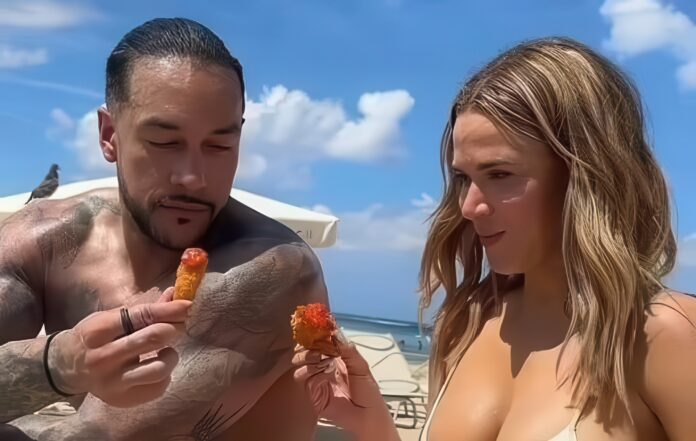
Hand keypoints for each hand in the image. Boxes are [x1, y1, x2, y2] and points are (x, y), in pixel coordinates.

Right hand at [49, 287, 191, 406]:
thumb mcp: (111, 318)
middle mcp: (103, 357)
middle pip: (153, 339)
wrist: (65, 367)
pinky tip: (156, 367)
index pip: (142, 316)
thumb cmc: (94, 337)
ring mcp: (112, 382)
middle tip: (178, 326)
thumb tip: (174, 295)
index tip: (187, 305)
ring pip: (159, 369)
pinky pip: (157, 389)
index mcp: (99, 331)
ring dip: (171, 356)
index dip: (169, 309)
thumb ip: (144, 310)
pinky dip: (165, 376)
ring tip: (166, 351)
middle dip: (173, 328)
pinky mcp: (120, 399)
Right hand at [293, 337, 396, 436]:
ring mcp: (317, 378)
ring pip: (301, 362)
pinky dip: (312, 372)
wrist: (368, 416)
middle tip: (316, 344)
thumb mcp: (361, 366)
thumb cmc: (368, 392)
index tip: (316, 327)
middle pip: (306, 349)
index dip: (317, 333)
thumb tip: (336, 333)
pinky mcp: (312, 392)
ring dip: (309, 357)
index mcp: (335, 357)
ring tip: (321, 358)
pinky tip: (324, 373)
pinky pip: (303, 378)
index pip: (320, 341)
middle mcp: (323, 366)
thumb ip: (348, 350)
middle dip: (309, 344)